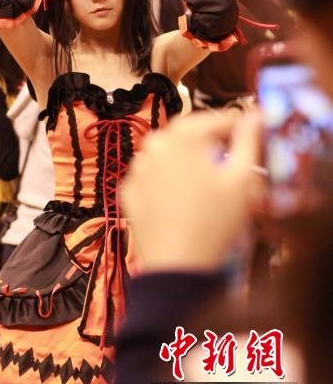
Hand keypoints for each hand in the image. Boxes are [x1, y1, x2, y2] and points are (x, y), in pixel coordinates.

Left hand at [122, 110, 263, 271]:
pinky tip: (181, 199)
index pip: (217, 119)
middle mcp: (155, 144)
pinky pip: (152, 176)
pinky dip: (166, 180)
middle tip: (229, 161)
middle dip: (210, 142)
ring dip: (186, 159)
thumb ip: (249, 139)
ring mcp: (138, 168)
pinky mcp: (128, 191)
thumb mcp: (241, 179)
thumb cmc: (215, 222)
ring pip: (168, 153)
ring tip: (205, 183)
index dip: (238, 126)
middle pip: (189, 134)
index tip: (251, 136)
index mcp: (183, 135)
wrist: (178, 268)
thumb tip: (256, 115)